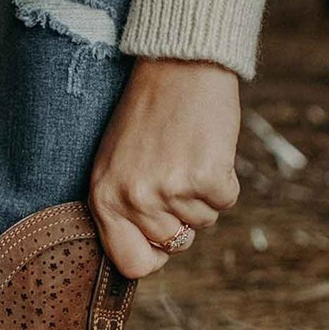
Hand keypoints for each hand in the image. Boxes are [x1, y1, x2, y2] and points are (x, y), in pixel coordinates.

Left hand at [89, 59, 240, 278]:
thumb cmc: (147, 114)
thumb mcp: (115, 162)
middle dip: (183, 217)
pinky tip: (206, 148)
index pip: (129, 263)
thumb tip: (147, 253)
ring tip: (187, 153)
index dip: (152, 255)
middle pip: (175, 243)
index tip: (161, 238)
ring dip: (203, 195)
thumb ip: (122, 208)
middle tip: (176, 173)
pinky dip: (224, 179)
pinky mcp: (205, 177)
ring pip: (203, 222)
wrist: (177, 66)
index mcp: (103, 198)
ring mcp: (169, 190)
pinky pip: (226, 201)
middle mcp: (133, 199)